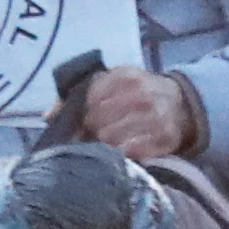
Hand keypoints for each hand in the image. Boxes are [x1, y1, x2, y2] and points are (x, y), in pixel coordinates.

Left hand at [78, 67, 202, 159]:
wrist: (181, 104)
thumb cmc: (136, 93)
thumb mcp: (112, 83)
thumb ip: (79, 94)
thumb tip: (47, 115)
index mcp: (126, 75)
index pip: (90, 98)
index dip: (83, 111)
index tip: (86, 117)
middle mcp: (142, 94)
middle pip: (97, 120)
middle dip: (92, 129)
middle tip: (95, 133)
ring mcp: (155, 117)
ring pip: (111, 138)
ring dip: (105, 143)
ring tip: (107, 142)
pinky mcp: (165, 138)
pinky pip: (131, 152)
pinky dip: (123, 153)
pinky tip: (122, 150)